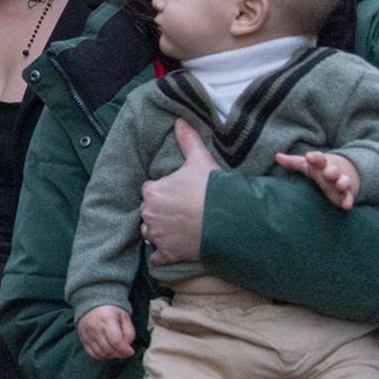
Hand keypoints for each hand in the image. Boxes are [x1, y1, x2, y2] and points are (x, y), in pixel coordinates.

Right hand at [77, 305, 134, 358]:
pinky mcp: (83, 338)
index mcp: (107, 319)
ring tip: (116, 350)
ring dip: (111, 355)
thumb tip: (127, 346)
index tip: (131, 351)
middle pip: (108, 349)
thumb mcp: (124, 317)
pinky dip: (101, 355)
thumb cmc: (110, 311)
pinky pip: (92, 353)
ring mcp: (87, 334)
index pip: (116, 341)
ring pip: (101, 354)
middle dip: (120, 354)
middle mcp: (95, 327)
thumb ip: (129, 332)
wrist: (92, 303)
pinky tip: (107, 350)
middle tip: (125, 352)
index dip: (125, 350)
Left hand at [140, 120, 214, 264]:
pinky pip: (157, 257)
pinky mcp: (167, 254)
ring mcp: (158, 236)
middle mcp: (149, 214)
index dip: (163, 191)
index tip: (177, 193)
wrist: (229, 220)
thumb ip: (187, 141)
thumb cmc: (212, 189)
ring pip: (151, 233)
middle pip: (149, 211)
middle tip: (181, 210)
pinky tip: (174, 250)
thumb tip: (179, 121)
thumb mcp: (200, 160)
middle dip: (161, 211)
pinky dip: (163, 254)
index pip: (150, 190)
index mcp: (153, 191)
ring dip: (160, 231)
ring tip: (179, 228)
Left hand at [275, 150, 359, 209]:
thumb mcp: (306, 165)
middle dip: (332, 172)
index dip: (314, 158)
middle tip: (328, 173)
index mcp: (322, 164)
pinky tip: (347, 205)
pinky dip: (348, 200)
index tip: (309, 157)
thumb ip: (292, 162)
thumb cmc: (320, 169)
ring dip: (343, 183)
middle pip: (333, 171)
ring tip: (341, 185)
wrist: (347, 171)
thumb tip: (276, 156)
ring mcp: (340, 183)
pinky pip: (348, 197)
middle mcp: (332, 172)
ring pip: (343, 182)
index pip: (318, 159)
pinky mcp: (346, 194)